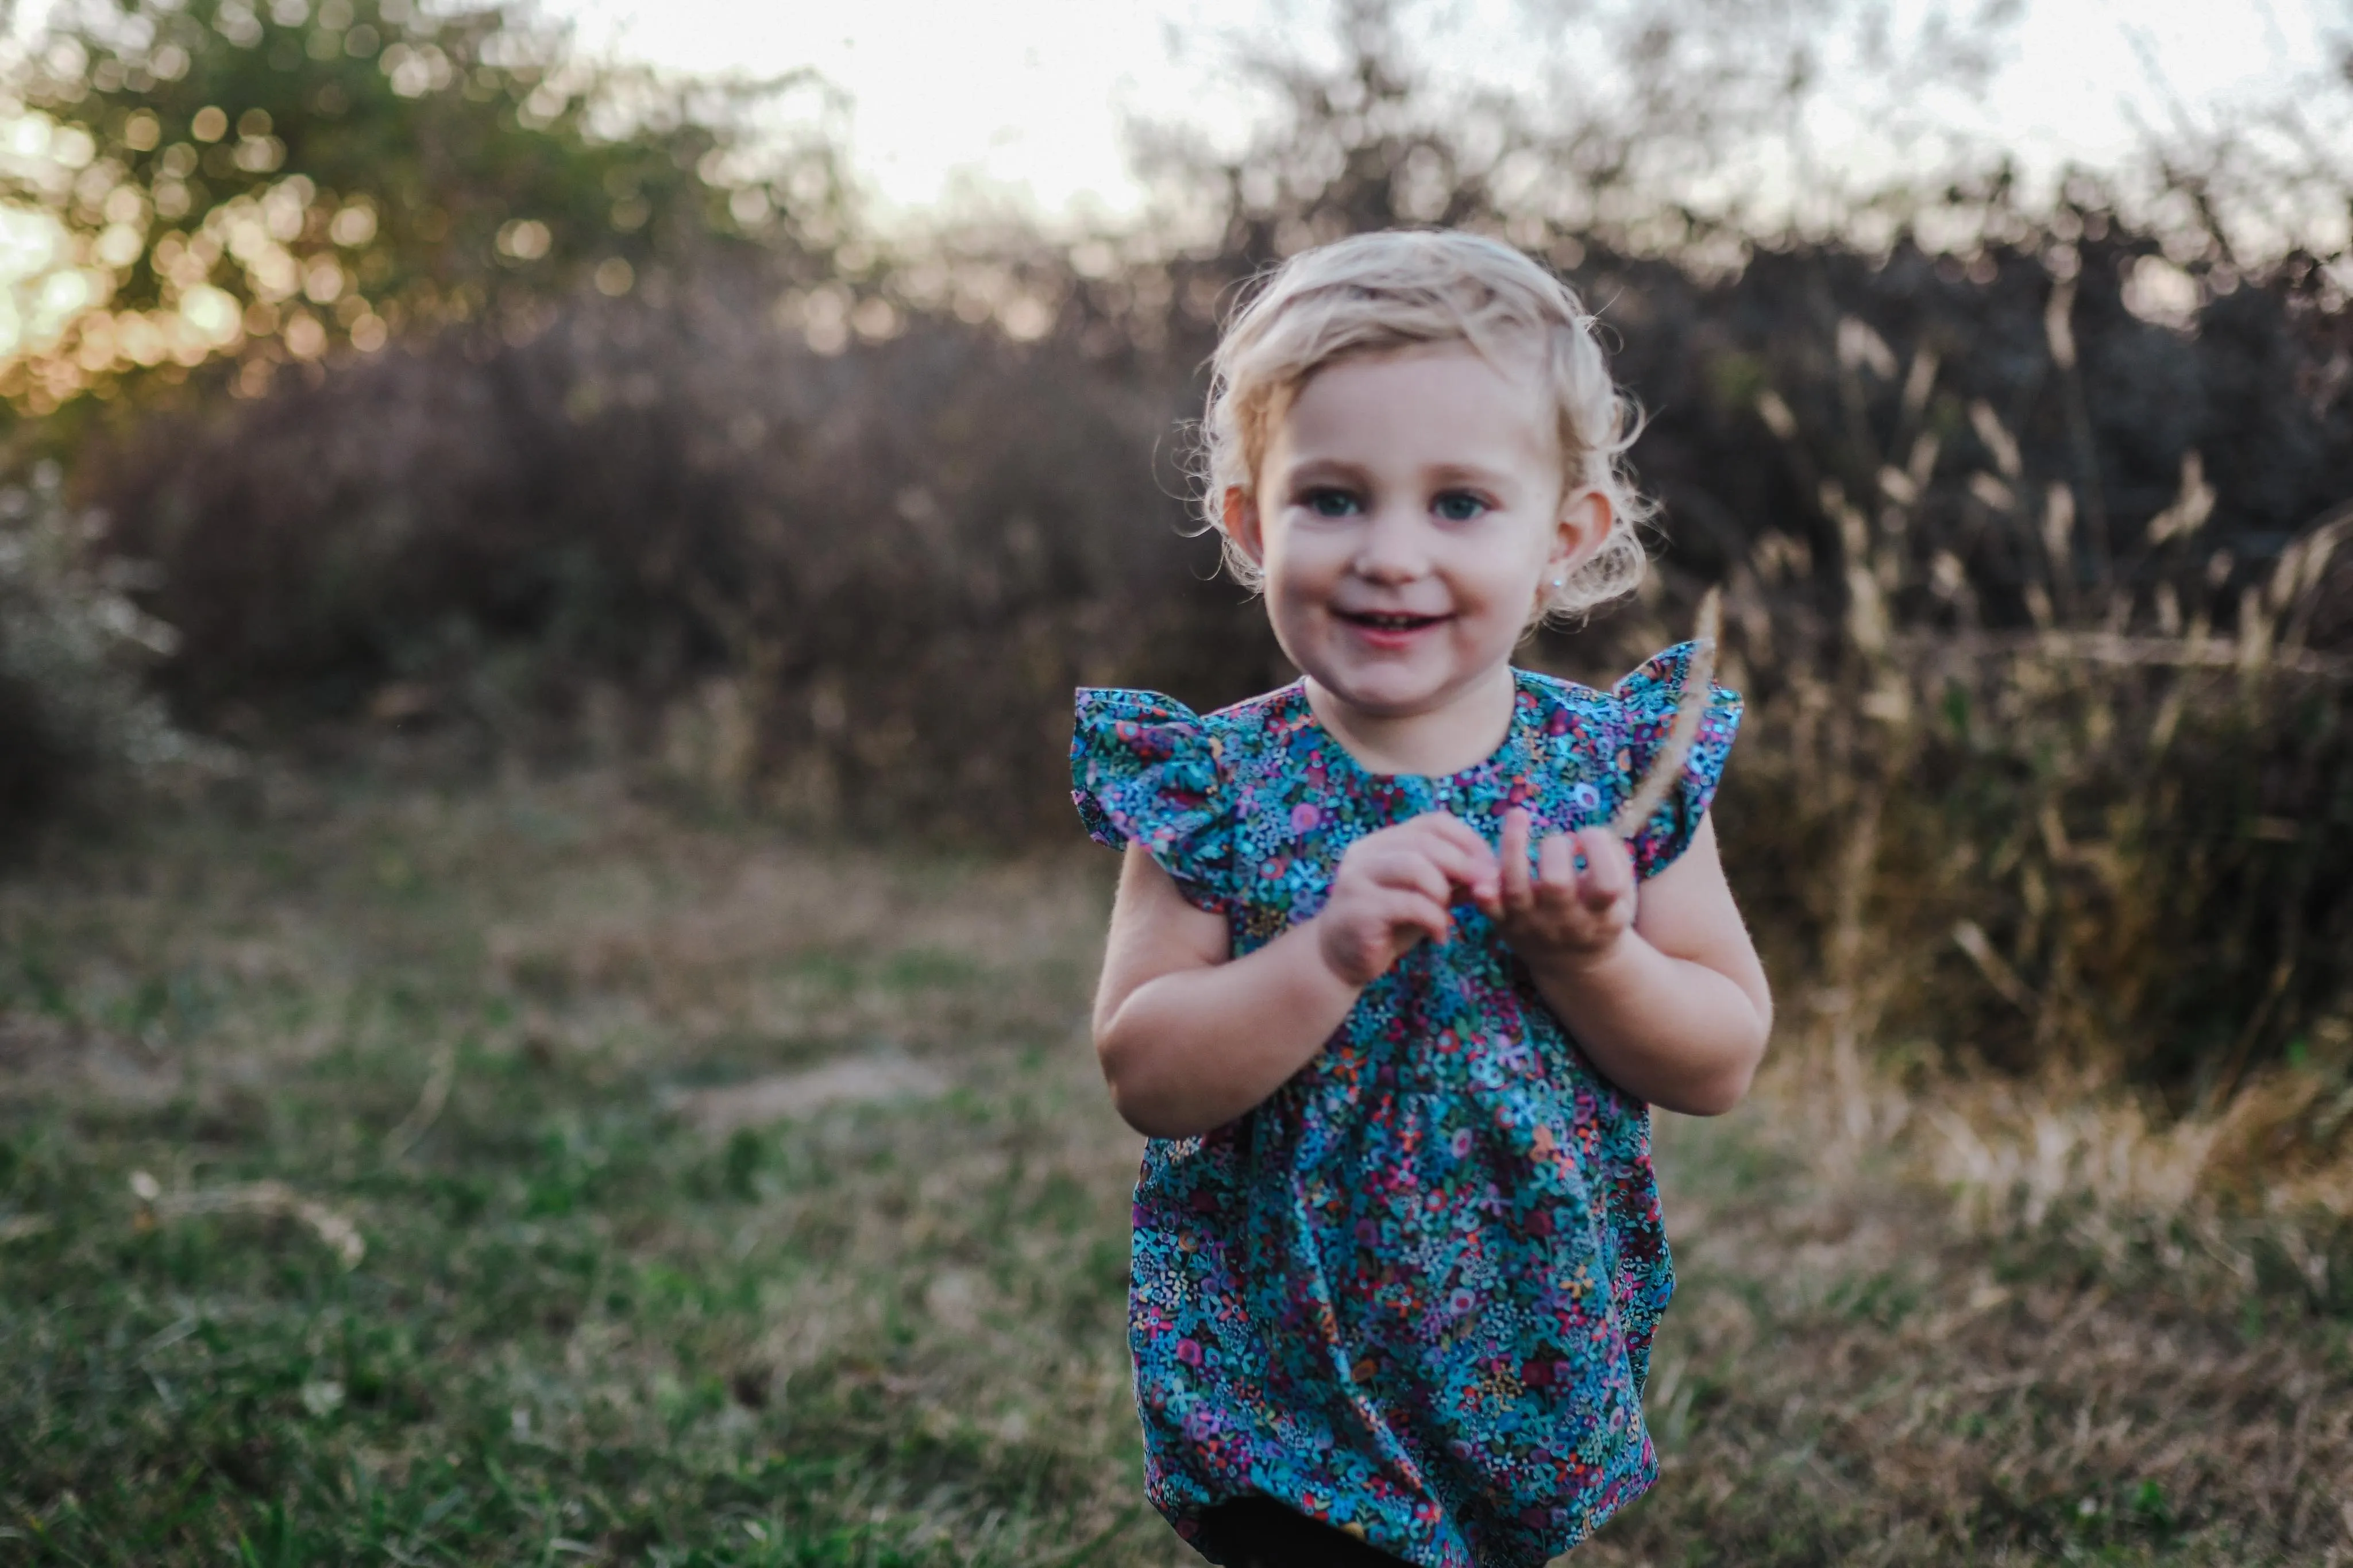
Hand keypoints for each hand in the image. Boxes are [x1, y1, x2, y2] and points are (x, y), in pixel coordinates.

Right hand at [1314, 812, 1498, 987]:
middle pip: (1425, 841)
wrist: (1340, 959)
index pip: (1432, 822)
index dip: (1467, 840)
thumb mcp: (1423, 897)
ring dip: (1444, 891)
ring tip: (1450, 914)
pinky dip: (1434, 919)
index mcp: (1382, 842)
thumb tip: (1493, 874)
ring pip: (1415, 866)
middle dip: (1464, 864)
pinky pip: (1409, 904)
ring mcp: (1357, 878)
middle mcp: (1365, 852)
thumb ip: (1451, 881)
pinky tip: (1439, 936)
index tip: (1489, 867)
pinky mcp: (1358, 909)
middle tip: (1485, 889)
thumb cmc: (1386, 925)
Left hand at [1489, 807, 1636, 970]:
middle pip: (1556, 882)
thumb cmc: (1601, 913)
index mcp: (1603, 914)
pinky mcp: (1507, 926)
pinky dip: (1484, 893)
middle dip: (1555, 848)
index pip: (1606, 884)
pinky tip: (1483, 873)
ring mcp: (1534, 925)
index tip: (1588, 834)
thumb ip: (1616, 859)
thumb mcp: (1624, 895)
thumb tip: (1594, 834)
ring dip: (1514, 847)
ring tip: (1518, 814)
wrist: (1576, 966)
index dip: (1599, 849)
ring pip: (1517, 888)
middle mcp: (1567, 923)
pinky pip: (1490, 910)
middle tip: (1557, 843)